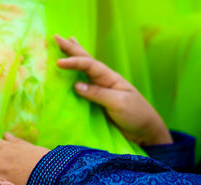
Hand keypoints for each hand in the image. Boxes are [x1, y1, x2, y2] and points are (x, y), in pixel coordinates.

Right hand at [55, 35, 172, 145]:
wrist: (145, 131)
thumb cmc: (136, 114)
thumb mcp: (118, 103)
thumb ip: (98, 94)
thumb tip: (75, 85)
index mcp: (109, 78)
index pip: (89, 65)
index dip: (73, 62)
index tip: (58, 63)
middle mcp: (103, 81)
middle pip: (85, 61)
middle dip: (71, 49)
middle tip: (56, 37)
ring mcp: (99, 91)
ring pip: (83, 70)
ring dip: (74, 57)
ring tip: (66, 43)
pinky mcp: (96, 103)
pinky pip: (81, 88)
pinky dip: (74, 77)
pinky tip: (70, 74)